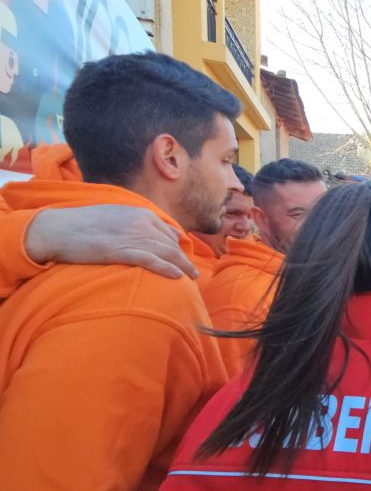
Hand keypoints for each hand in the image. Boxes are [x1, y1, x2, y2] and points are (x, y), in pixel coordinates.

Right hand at [24, 205, 197, 280]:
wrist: (57, 228)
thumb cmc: (82, 224)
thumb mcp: (114, 216)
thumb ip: (134, 221)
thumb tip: (150, 232)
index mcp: (140, 213)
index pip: (168, 231)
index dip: (178, 246)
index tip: (183, 257)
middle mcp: (141, 223)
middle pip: (170, 244)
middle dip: (184, 258)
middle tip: (193, 272)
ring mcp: (131, 237)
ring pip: (166, 253)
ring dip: (182, 266)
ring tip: (192, 278)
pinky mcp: (121, 251)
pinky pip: (150, 260)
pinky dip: (166, 268)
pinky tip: (177, 276)